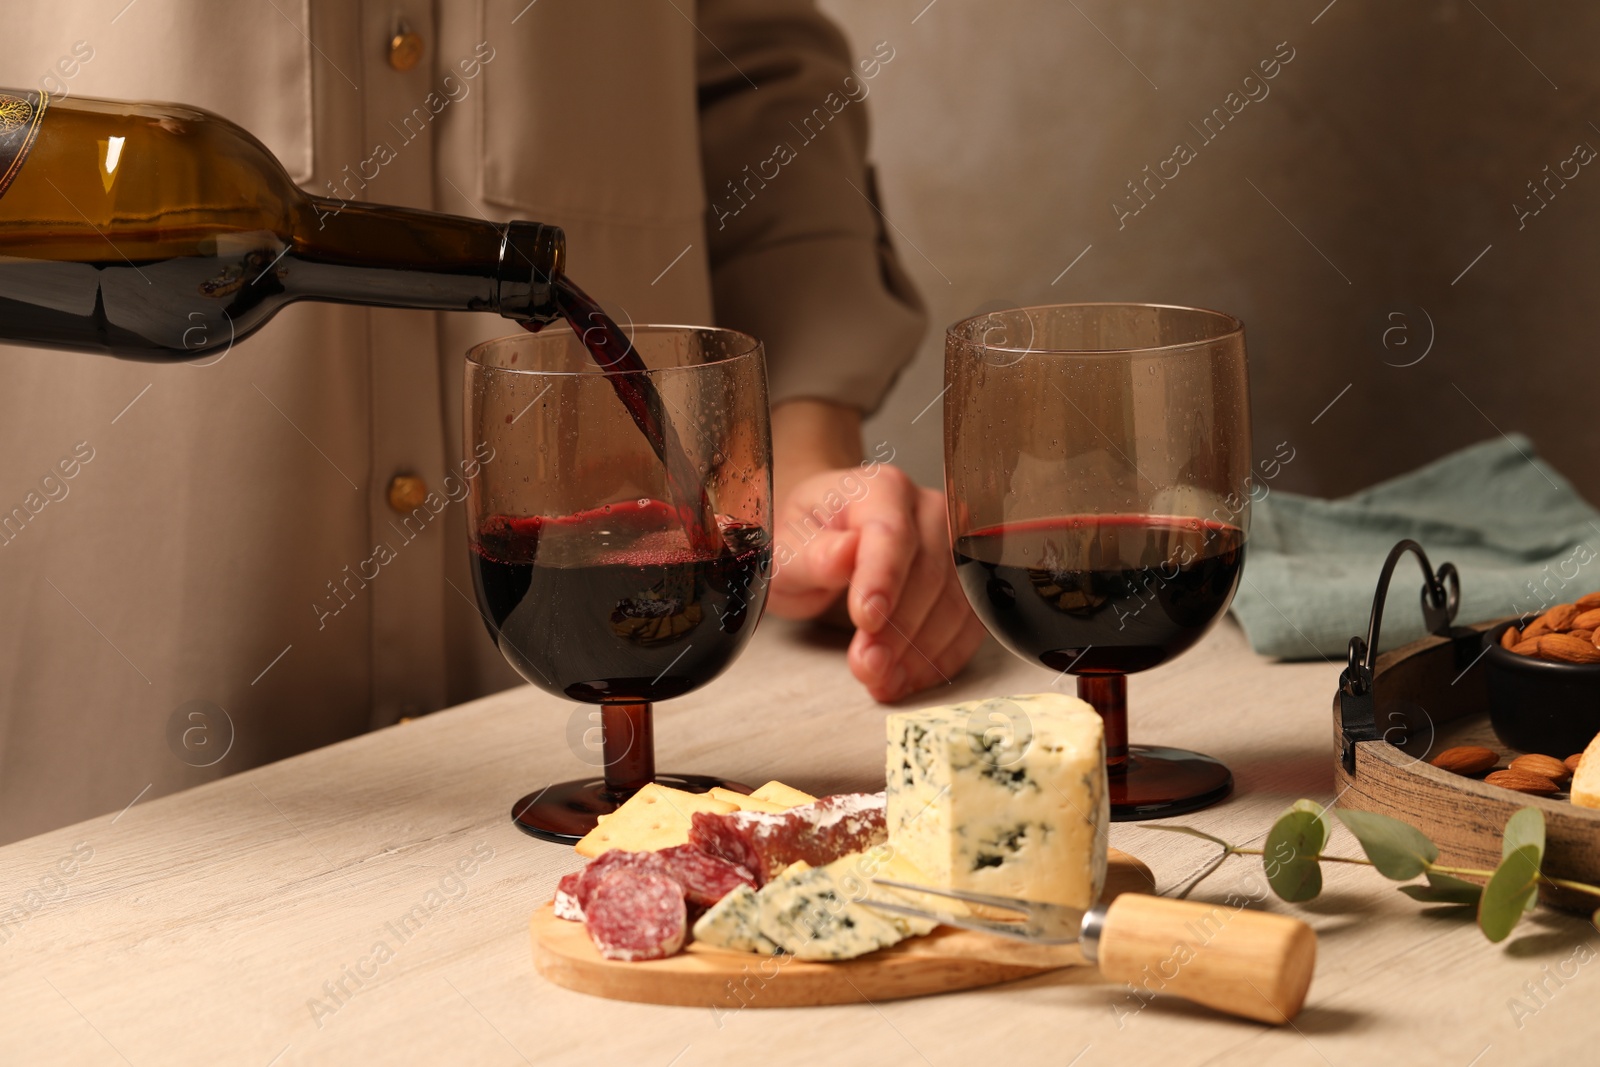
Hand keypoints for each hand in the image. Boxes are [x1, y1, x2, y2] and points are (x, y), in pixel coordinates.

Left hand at [767, 462, 987, 702]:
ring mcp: (955, 543)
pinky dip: (941, 656)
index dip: (882, 579)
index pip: (891, 533)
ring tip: (882, 680)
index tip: (866, 620)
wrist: (825, 543)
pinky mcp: (967, 578)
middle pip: (929, 572)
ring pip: (956, 602)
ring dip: (921, 652)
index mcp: (880, 489)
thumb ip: (812, 554)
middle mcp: (927, 509)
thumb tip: (843, 555)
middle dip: (898, 630)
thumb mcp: (788, 548)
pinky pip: (969, 622)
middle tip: (867, 667)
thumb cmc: (806, 541)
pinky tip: (910, 677)